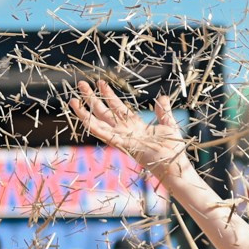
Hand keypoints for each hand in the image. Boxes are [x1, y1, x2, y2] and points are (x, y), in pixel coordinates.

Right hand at [70, 81, 191, 180]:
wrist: (175, 166)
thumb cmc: (173, 149)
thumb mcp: (169, 125)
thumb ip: (163, 112)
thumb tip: (162, 97)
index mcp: (135, 126)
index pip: (117, 108)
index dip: (109, 95)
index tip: (101, 82)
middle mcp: (125, 132)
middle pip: (104, 112)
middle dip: (92, 98)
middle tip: (81, 84)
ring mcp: (122, 139)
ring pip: (98, 123)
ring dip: (85, 112)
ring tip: (72, 99)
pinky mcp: (122, 145)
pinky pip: (105, 135)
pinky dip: (93, 126)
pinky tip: (83, 117)